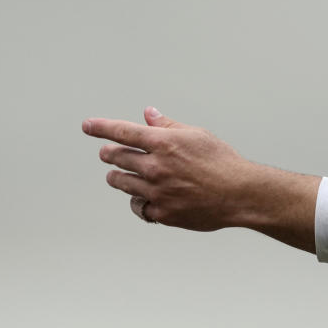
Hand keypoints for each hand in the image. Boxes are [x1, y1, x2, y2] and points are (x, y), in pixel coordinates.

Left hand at [82, 107, 255, 229]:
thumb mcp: (198, 135)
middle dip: (109, 153)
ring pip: (121, 182)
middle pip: (116, 157)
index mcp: (164, 143)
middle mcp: (156, 167)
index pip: (122, 132)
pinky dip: (137, 200)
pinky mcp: (162, 212)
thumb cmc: (222, 162)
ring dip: (116, 176)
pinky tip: (141, 197)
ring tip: (117, 175)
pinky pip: (137, 206)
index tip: (87, 125)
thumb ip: (169, 126)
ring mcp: (156, 192)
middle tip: (107, 153)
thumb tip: (149, 115)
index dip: (101, 127)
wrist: (240, 193)